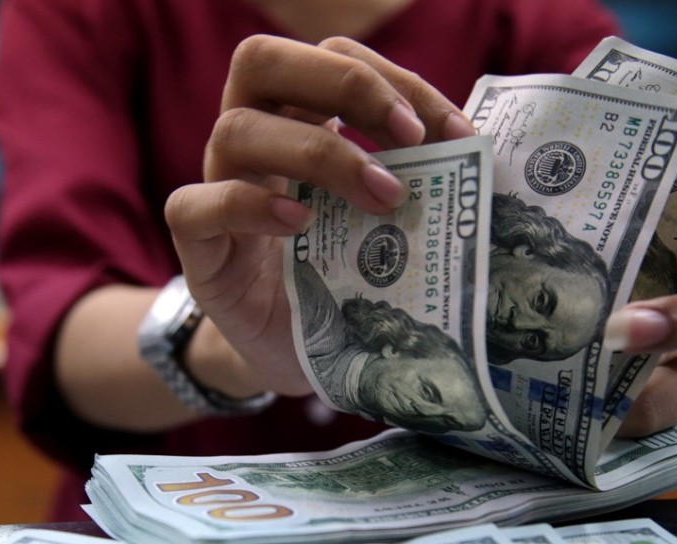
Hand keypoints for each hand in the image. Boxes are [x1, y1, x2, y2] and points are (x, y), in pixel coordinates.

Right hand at [164, 35, 474, 396]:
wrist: (295, 352)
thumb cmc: (346, 280)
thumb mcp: (387, 222)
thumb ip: (416, 182)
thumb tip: (481, 160)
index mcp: (298, 119)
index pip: (333, 57)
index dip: (395, 81)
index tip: (455, 134)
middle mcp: (253, 141)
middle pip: (263, 60)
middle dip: (345, 85)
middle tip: (408, 138)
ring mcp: (216, 187)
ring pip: (236, 129)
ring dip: (320, 154)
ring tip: (383, 198)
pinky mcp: (199, 247)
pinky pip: (195, 207)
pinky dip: (247, 206)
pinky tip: (299, 224)